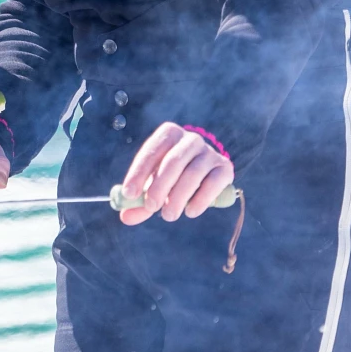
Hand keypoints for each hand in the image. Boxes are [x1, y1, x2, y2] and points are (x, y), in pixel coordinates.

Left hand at [118, 122, 234, 224]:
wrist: (205, 170)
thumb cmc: (171, 175)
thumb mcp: (153, 183)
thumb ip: (140, 199)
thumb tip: (125, 217)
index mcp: (169, 134)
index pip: (151, 151)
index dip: (138, 173)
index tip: (129, 194)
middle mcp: (191, 139)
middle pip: (173, 162)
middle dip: (159, 186)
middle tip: (151, 207)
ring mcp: (210, 151)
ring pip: (193, 173)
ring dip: (178, 197)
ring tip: (168, 215)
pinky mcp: (225, 167)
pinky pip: (213, 183)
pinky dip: (201, 199)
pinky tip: (190, 212)